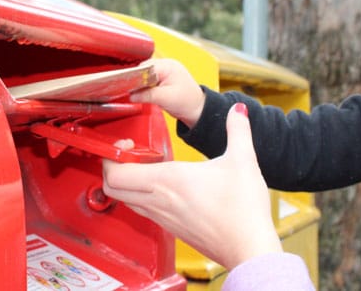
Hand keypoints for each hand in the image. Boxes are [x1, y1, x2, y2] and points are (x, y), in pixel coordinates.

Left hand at [102, 103, 281, 269]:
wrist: (249, 249)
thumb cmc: (243, 209)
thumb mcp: (243, 160)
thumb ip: (238, 130)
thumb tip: (238, 110)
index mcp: (167, 181)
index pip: (116, 173)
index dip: (111, 155)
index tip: (128, 142)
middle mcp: (158, 201)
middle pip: (112, 187)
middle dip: (113, 167)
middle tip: (131, 152)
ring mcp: (162, 218)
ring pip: (126, 200)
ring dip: (128, 182)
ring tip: (149, 166)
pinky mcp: (171, 229)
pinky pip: (143, 210)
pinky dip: (142, 196)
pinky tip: (165, 186)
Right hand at [129, 58, 205, 126]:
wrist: (197, 110)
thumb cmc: (188, 102)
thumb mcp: (164, 99)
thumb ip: (146, 95)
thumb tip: (131, 95)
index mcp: (168, 66)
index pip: (146, 67)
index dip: (136, 76)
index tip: (129, 86)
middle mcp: (167, 65)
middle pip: (144, 69)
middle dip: (137, 80)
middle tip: (133, 91)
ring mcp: (165, 72)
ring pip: (145, 74)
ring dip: (141, 84)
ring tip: (139, 93)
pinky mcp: (163, 79)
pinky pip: (149, 80)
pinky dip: (146, 86)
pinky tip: (145, 93)